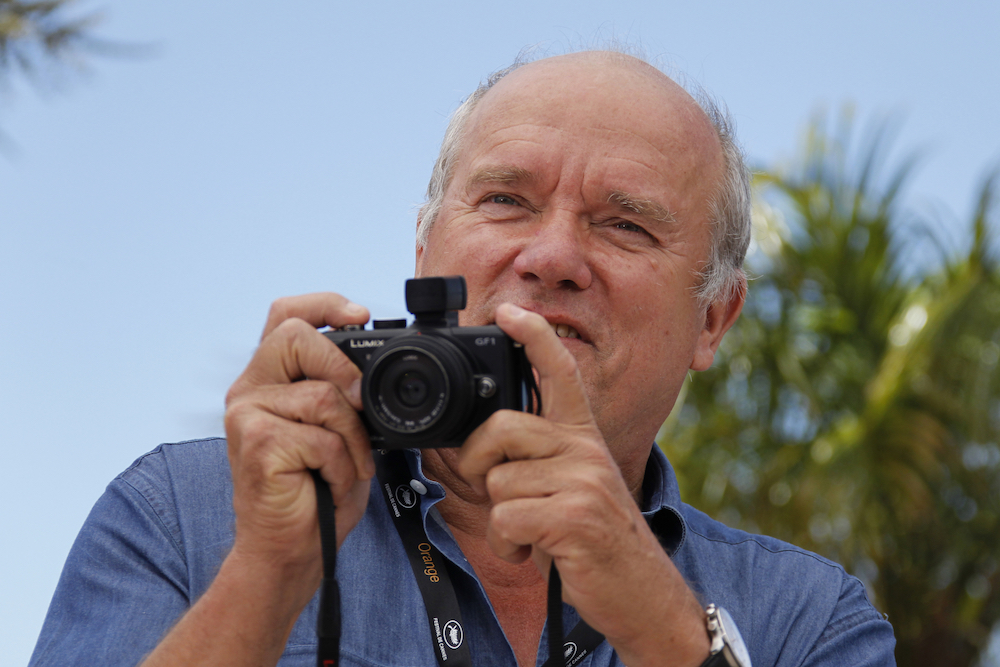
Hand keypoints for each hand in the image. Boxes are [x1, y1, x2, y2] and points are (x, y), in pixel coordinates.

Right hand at [224, 293, 375, 594]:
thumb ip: (344, 390)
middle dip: (343, 368)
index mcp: (269, 378)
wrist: (291, 549)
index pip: (285, 315)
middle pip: (297, 335)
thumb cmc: (316, 490)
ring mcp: (246, 414)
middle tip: (359, 406)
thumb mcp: (339, 429)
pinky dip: (342, 465)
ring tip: (345, 465)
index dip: (323, 304)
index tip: (360, 315)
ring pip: (323, 395)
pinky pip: (322, 437)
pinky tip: (328, 481)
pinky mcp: (256, 442)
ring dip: (353, 438)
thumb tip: (375, 364)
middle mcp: (250, 389)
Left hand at [458, 303, 708, 666]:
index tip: (509, 312)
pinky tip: (533, 553)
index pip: (560, 373)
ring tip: (529, 535)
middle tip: (487, 489)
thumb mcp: (571, 488)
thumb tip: (481, 446)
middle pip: (502, 428)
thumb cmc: (592, 540)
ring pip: (498, 482)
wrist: (641, 593)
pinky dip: (508, 544)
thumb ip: (537, 460)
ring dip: (500, 521)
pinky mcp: (576, 516)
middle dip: (476, 462)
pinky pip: (507, 518)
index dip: (534, 337)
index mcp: (582, 437)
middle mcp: (585, 450)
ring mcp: (584, 481)